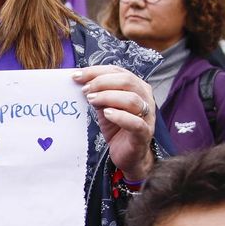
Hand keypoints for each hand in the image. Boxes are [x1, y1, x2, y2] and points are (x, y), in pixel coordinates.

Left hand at [74, 66, 156, 180]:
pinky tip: (107, 114)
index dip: (96, 71)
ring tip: (92, 100)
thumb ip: (97, 94)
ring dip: (108, 97)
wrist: (128, 154)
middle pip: (127, 81)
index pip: (118, 71)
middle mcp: (145, 98)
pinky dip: (120, 116)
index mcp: (137, 87)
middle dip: (102, 82)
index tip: (77, 76)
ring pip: (131, 99)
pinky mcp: (144, 133)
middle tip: (85, 90)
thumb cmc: (117, 128)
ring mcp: (147, 116)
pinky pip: (135, 122)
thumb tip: (80, 81)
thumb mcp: (104, 107)